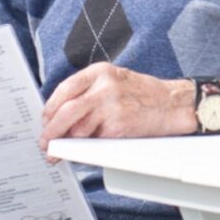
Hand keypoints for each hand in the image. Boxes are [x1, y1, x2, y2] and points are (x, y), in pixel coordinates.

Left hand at [39, 64, 194, 149]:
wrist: (173, 104)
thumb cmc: (144, 94)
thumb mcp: (114, 81)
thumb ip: (90, 91)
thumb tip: (62, 114)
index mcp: (100, 72)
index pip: (65, 89)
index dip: (50, 109)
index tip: (45, 121)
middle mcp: (105, 87)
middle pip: (66, 110)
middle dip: (52, 130)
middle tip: (46, 142)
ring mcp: (112, 107)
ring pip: (78, 128)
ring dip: (70, 141)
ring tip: (67, 147)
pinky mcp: (119, 126)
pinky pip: (95, 140)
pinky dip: (88, 147)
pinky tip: (89, 147)